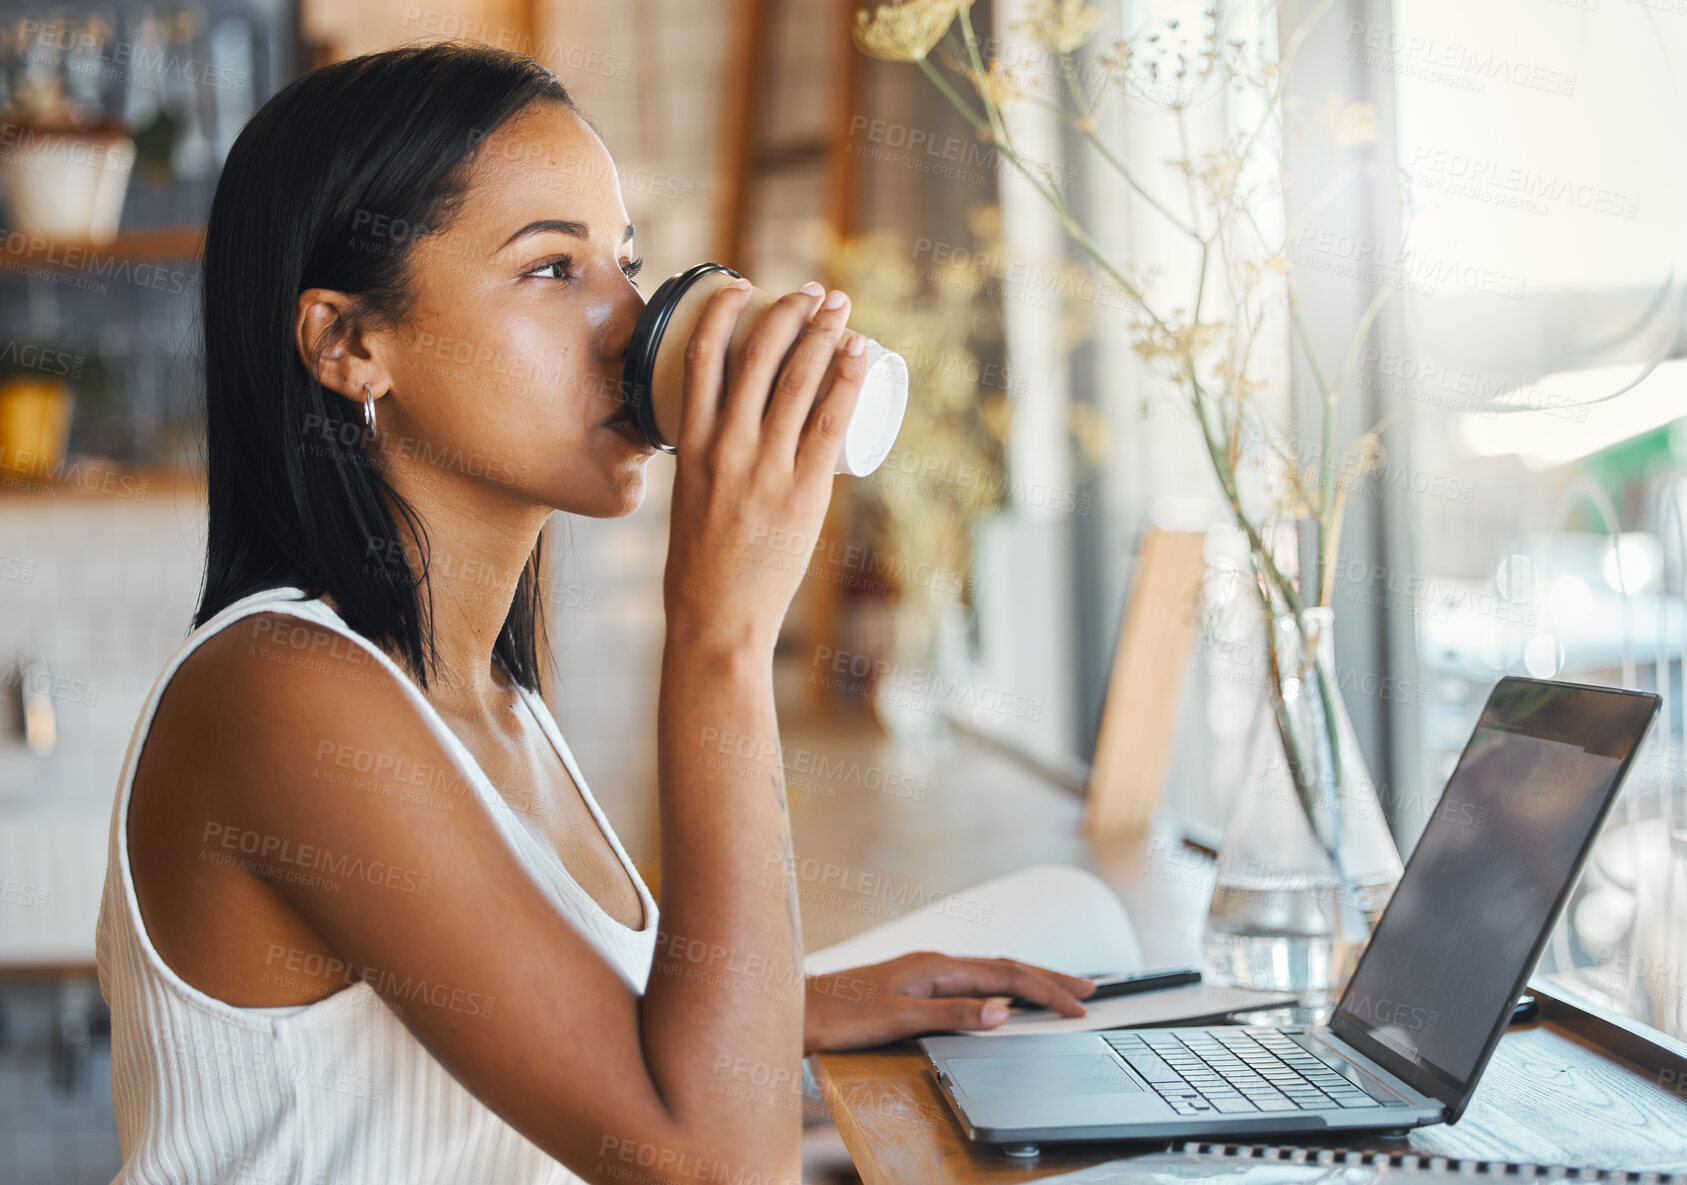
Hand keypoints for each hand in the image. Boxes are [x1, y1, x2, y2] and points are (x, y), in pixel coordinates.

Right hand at [663, 280, 867, 657]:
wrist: (717, 618)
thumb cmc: (700, 566)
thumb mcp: (687, 498)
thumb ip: (707, 463)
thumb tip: (731, 435)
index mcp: (690, 445)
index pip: (701, 356)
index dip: (724, 310)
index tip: (745, 286)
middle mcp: (726, 447)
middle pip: (759, 356)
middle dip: (790, 311)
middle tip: (814, 291)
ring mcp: (766, 467)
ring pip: (798, 380)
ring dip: (823, 333)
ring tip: (842, 307)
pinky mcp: (803, 491)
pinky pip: (830, 423)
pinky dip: (846, 380)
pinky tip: (859, 353)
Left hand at [801, 952, 1096, 1053]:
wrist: (797, 1009)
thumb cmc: (840, 1014)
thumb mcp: (900, 1018)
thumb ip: (952, 1014)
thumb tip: (1002, 1011)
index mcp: (937, 966)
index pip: (1007, 975)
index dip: (1047, 991)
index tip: (1079, 1006)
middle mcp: (935, 963)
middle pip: (1005, 968)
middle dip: (1049, 979)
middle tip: (1088, 990)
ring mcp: (925, 971)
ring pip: (990, 972)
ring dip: (1029, 981)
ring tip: (1058, 990)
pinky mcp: (916, 984)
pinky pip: (973, 981)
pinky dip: (1002, 987)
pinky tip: (1004, 997)